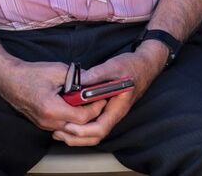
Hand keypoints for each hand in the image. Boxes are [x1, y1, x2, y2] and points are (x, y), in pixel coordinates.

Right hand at [0, 58, 106, 132]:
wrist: (8, 79)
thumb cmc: (30, 74)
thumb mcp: (58, 70)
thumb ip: (77, 78)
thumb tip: (91, 82)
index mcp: (52, 109)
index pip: (82, 117)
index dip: (96, 107)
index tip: (102, 98)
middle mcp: (48, 121)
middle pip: (78, 125)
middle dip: (91, 113)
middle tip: (99, 100)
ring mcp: (43, 124)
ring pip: (70, 126)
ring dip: (81, 116)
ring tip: (88, 101)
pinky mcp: (41, 123)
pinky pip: (61, 124)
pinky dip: (71, 116)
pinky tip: (75, 104)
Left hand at [51, 42, 165, 146]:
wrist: (145, 65)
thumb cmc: (133, 67)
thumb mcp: (114, 67)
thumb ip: (97, 74)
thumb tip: (79, 81)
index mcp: (117, 108)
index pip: (99, 129)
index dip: (82, 131)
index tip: (67, 124)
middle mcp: (113, 114)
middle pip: (94, 136)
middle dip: (75, 137)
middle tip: (57, 131)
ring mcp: (109, 113)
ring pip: (92, 133)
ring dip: (75, 134)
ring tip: (58, 129)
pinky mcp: (105, 109)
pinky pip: (92, 123)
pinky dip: (79, 125)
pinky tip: (67, 118)